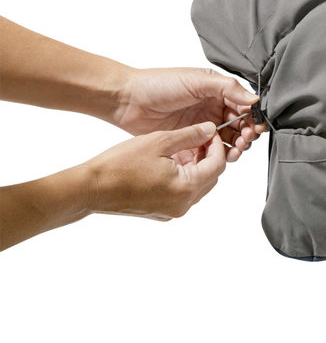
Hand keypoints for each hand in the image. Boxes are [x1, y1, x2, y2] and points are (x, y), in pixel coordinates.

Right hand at [84, 121, 226, 219]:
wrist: (91, 189)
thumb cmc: (120, 165)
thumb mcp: (160, 141)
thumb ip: (190, 135)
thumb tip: (209, 130)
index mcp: (186, 188)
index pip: (218, 165)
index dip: (217, 145)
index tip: (209, 132)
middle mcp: (183, 204)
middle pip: (211, 177)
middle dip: (208, 156)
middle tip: (198, 138)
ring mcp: (172, 211)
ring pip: (198, 185)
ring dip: (196, 166)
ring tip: (183, 148)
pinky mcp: (162, 212)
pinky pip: (183, 193)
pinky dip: (184, 177)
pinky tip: (170, 162)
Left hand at [111, 67, 264, 162]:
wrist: (127, 100)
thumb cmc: (159, 84)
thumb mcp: (197, 81)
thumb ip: (227, 88)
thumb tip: (254, 99)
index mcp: (217, 92)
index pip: (243, 106)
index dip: (251, 117)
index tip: (254, 127)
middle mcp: (212, 109)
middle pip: (239, 126)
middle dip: (246, 135)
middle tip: (244, 141)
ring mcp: (201, 127)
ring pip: (227, 142)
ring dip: (235, 147)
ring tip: (234, 151)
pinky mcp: (189, 142)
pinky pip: (208, 153)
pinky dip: (216, 157)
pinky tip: (217, 157)